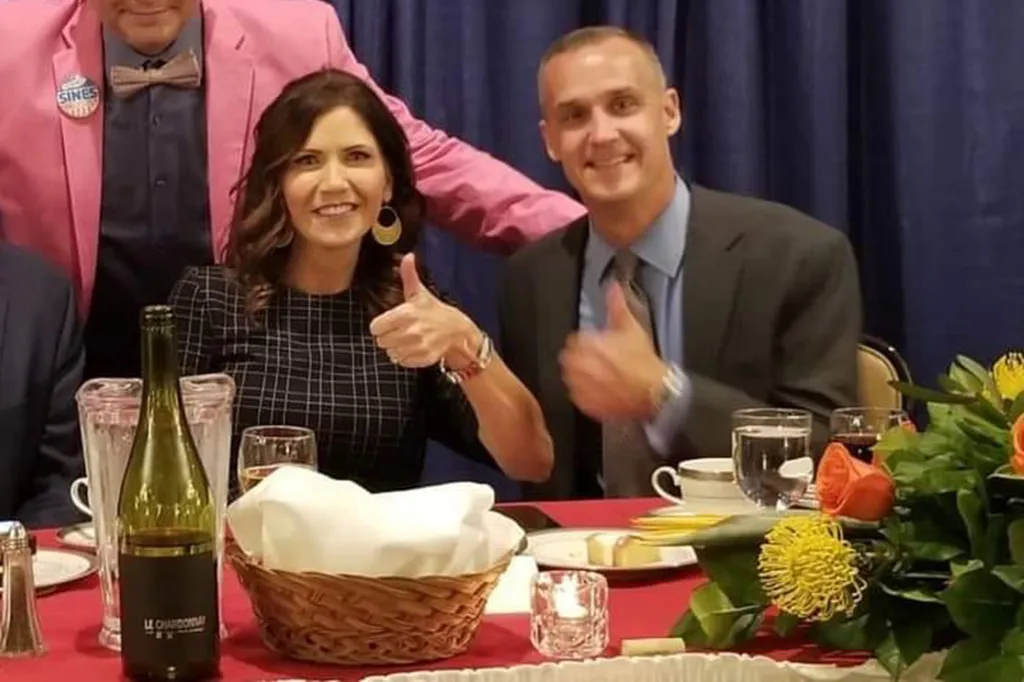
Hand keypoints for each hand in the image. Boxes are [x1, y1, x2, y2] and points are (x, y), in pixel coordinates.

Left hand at [369, 254, 480, 367]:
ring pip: (391, 353)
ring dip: (396, 348)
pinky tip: (414, 348)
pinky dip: (405, 357)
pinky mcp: (423, 358)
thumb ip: (409, 275)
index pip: (376, 327)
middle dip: (388, 337)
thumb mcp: (419, 293)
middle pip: (381, 341)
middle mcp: (411, 331)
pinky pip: (402, 362)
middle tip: (399, 331)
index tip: (389, 323)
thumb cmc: (434, 311)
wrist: (457, 330)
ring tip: (407, 340)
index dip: (380, 325)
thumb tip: (408, 256)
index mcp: (406, 314)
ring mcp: (418, 346)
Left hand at [560, 281, 666, 419]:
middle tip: (596, 361)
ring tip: (597, 375)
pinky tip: (598, 389)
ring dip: (579, 374)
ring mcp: (584, 387)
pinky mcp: (587, 404)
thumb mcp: (631, 327)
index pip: (573, 340)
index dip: (584, 342)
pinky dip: (584, 392)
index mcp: (590, 344)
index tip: (593, 345)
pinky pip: (576, 395)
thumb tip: (612, 286)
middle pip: (568, 358)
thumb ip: (617, 305)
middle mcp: (583, 366)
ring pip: (570, 377)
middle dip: (580, 358)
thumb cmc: (644, 361)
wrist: (655, 391)